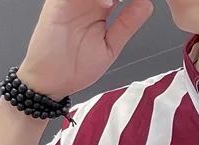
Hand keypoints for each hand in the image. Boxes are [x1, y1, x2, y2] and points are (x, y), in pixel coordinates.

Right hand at [19, 0, 154, 100]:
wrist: (52, 81)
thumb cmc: (76, 67)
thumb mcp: (110, 47)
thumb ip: (127, 25)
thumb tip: (146, 5)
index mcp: (100, 8)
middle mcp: (87, 0)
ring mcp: (73, 0)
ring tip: (115, 3)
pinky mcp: (58, 3)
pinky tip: (106, 3)